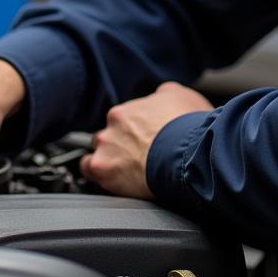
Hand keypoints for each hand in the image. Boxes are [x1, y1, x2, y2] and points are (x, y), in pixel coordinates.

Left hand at [79, 82, 212, 198]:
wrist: (187, 152)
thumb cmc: (186, 127)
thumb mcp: (180, 97)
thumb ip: (162, 95)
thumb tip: (159, 97)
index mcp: (124, 113)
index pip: (120, 123)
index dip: (131, 134)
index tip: (142, 142)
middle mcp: (110, 128)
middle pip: (107, 139)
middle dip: (120, 147)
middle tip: (137, 158)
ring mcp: (105, 149)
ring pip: (97, 155)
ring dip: (109, 161)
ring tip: (127, 173)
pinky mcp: (103, 170)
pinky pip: (90, 172)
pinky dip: (99, 176)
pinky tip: (113, 181)